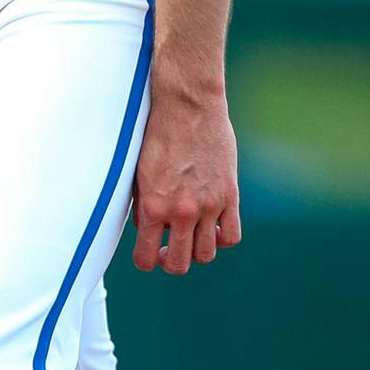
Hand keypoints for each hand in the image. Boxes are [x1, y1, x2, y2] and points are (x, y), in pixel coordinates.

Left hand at [132, 84, 241, 273]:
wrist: (187, 106)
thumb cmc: (157, 134)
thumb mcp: (138, 173)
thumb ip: (144, 206)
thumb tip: (148, 229)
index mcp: (152, 206)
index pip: (146, 259)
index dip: (145, 260)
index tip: (147, 253)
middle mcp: (180, 211)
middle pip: (179, 264)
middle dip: (170, 262)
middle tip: (167, 249)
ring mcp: (208, 206)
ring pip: (206, 255)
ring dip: (196, 251)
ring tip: (190, 236)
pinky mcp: (229, 195)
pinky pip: (231, 235)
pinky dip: (221, 237)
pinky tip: (212, 225)